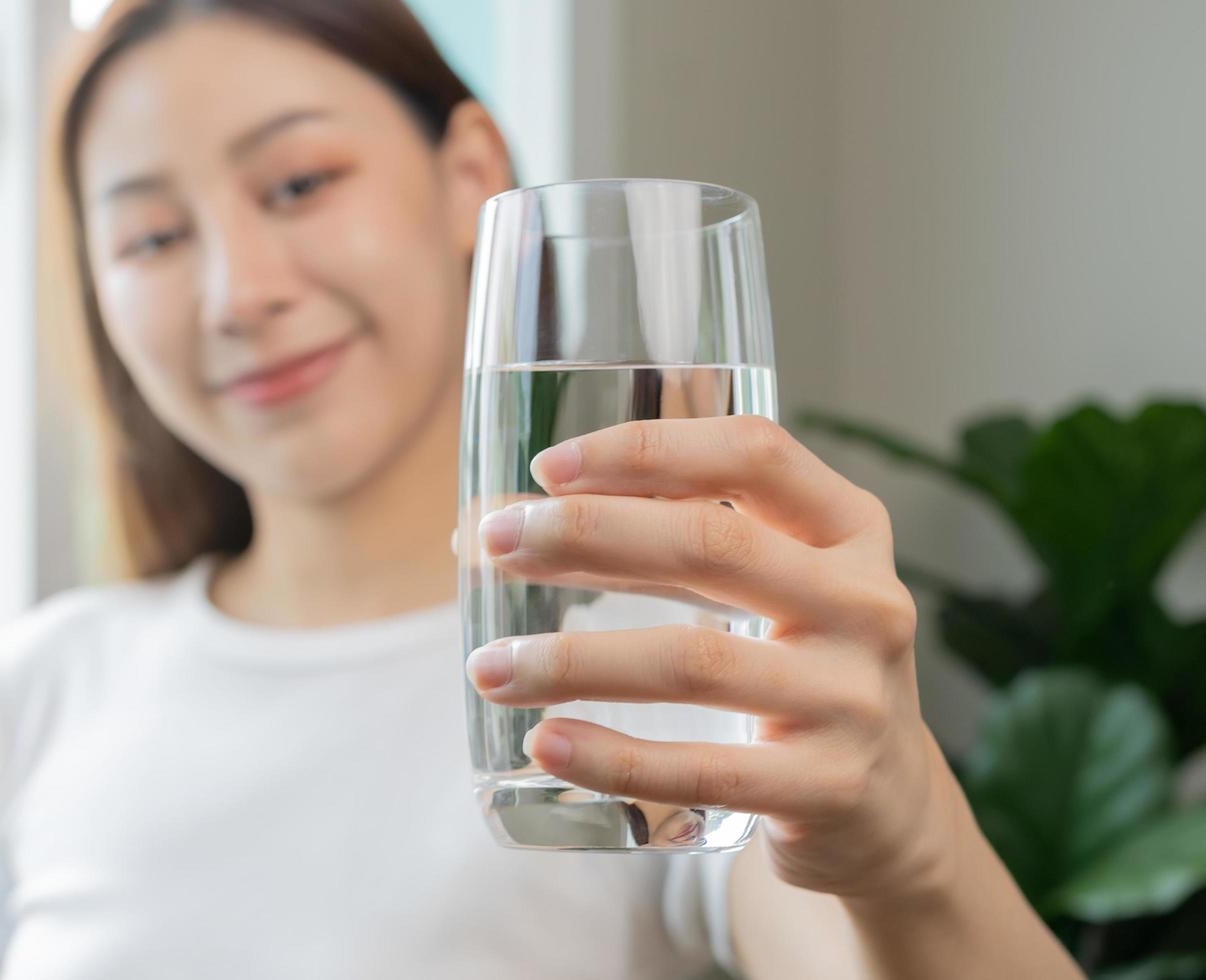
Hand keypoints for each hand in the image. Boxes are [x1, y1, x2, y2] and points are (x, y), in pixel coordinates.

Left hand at [464, 416, 961, 901]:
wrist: (889, 806)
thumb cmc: (797, 668)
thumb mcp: (773, 585)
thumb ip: (670, 540)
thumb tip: (497, 524)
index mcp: (850, 529)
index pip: (753, 455)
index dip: (646, 450)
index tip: (548, 466)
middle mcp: (865, 602)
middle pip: (713, 544)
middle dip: (587, 533)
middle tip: (495, 540)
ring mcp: (853, 698)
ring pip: (694, 660)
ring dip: (573, 659)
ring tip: (490, 666)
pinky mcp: (829, 786)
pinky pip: (704, 769)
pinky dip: (613, 757)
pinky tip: (545, 742)